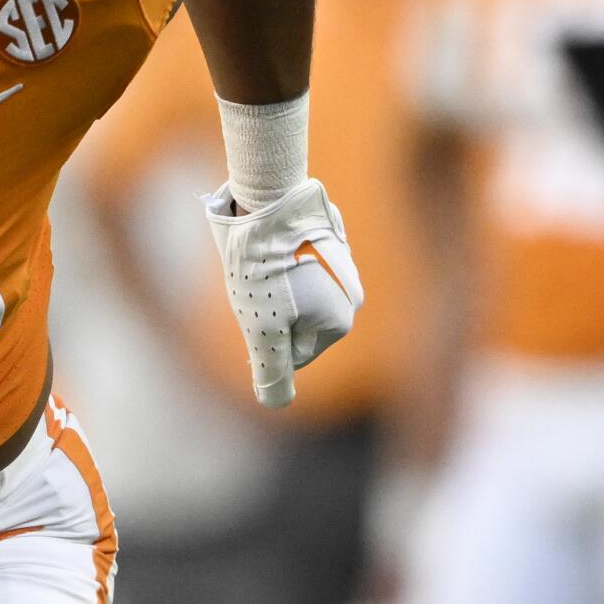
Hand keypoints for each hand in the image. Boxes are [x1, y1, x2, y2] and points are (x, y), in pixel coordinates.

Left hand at [204, 178, 362, 407]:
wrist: (267, 199)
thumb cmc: (263, 268)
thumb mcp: (261, 329)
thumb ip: (272, 371)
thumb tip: (275, 404)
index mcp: (341, 320)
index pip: (294, 353)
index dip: (264, 340)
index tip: (253, 312)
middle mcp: (350, 293)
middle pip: (295, 322)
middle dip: (269, 312)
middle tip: (253, 285)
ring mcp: (340, 261)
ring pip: (293, 290)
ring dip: (271, 284)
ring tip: (257, 262)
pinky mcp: (323, 233)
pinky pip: (293, 258)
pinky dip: (276, 256)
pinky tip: (264, 241)